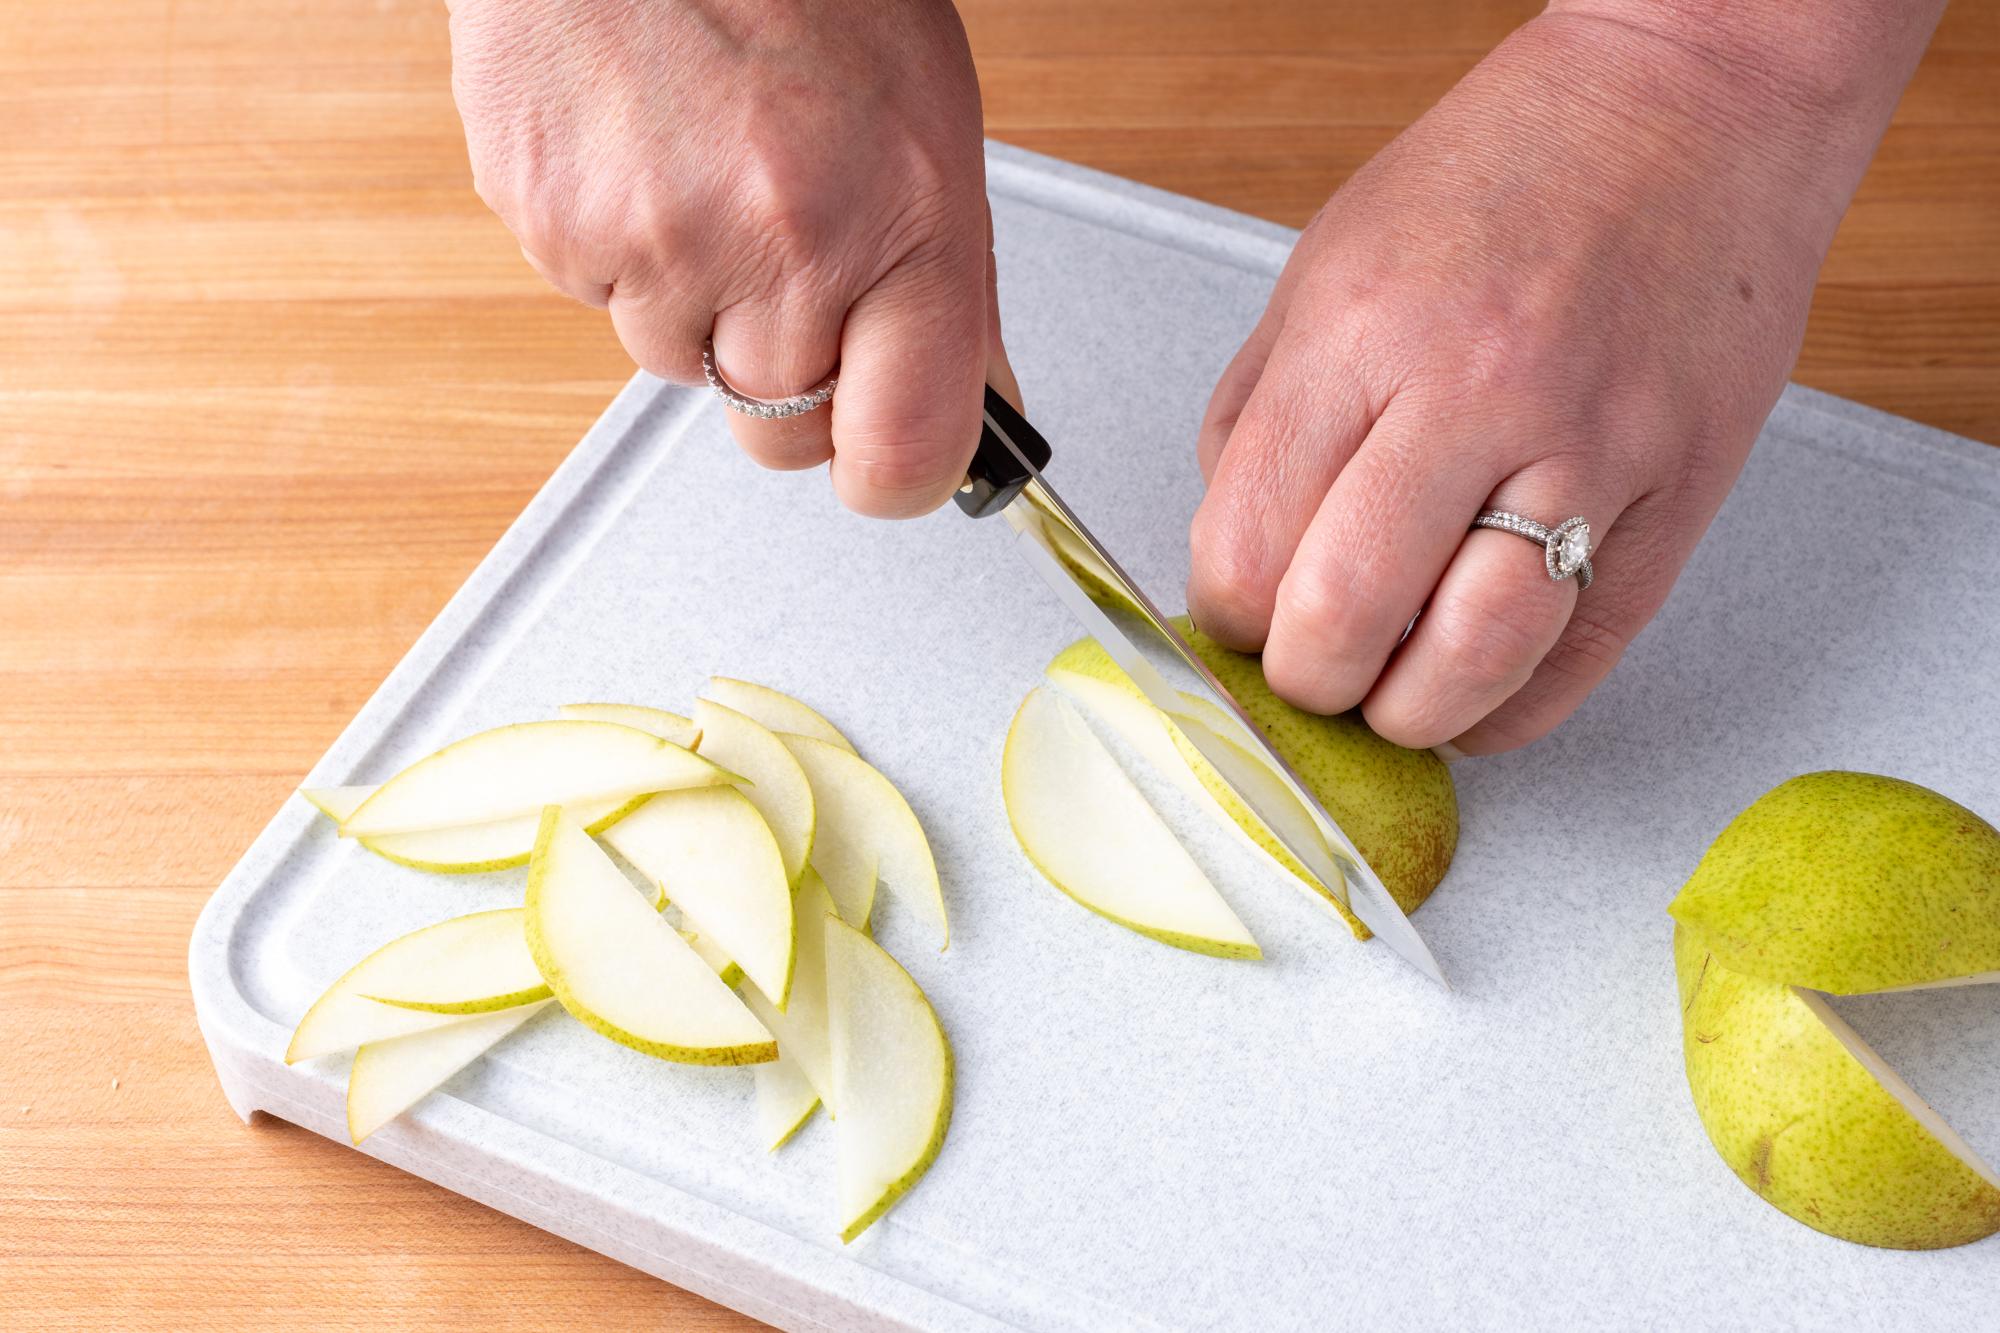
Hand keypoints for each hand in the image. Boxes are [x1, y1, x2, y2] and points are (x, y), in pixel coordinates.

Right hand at [448, 0, 1015, 515]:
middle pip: (779, 428)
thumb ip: (949, 286)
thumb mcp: (930, 125)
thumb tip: (977, 411)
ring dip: (697, 299)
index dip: (892, 474)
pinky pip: (595, 297)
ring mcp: (654, 240)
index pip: (902, 453)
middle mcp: (780, 242)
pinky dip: (620, 245)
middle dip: (788, 370)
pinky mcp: (551, 223)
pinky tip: (643, 147)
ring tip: (708, 167)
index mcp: (901, 222)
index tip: (882, 460)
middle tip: (788, 261)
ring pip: (681, 364)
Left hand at [1186, 5, 1937, 755]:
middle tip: (1310, 666)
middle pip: (1346, 618)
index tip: (1239, 619)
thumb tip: (1232, 552)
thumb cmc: (1508, 171)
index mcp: (1362, 332)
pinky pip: (1583, 656)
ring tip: (1390, 690)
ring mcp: (1590, 449)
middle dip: (1306, 678)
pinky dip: (1511, 708)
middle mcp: (1475, 393)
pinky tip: (1475, 693)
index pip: (1247, 544)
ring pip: (1472, 659)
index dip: (1227, 615)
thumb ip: (1260, 411)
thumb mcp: (1326, 262)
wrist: (1695, 102)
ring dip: (1408, 711)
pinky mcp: (1679, 493)